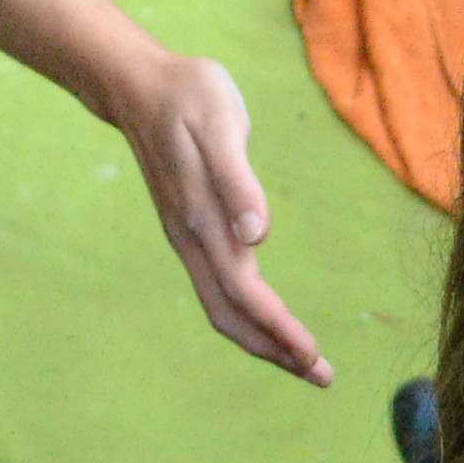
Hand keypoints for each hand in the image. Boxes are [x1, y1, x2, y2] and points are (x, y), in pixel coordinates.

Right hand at [107, 45, 333, 384]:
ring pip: (223, 306)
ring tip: (304, 361)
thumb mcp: (220, 123)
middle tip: (323, 377)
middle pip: (233, 314)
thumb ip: (236, 179)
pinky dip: (249, 315)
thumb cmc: (189, 97)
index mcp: (202, 221)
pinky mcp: (190, 230)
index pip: (244, 292)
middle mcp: (192, 239)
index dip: (278, 328)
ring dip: (264, 339)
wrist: (140, 85)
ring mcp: (188, 238)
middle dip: (277, 350)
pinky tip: (271, 321)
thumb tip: (255, 234)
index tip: (312, 355)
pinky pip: (219, 288)